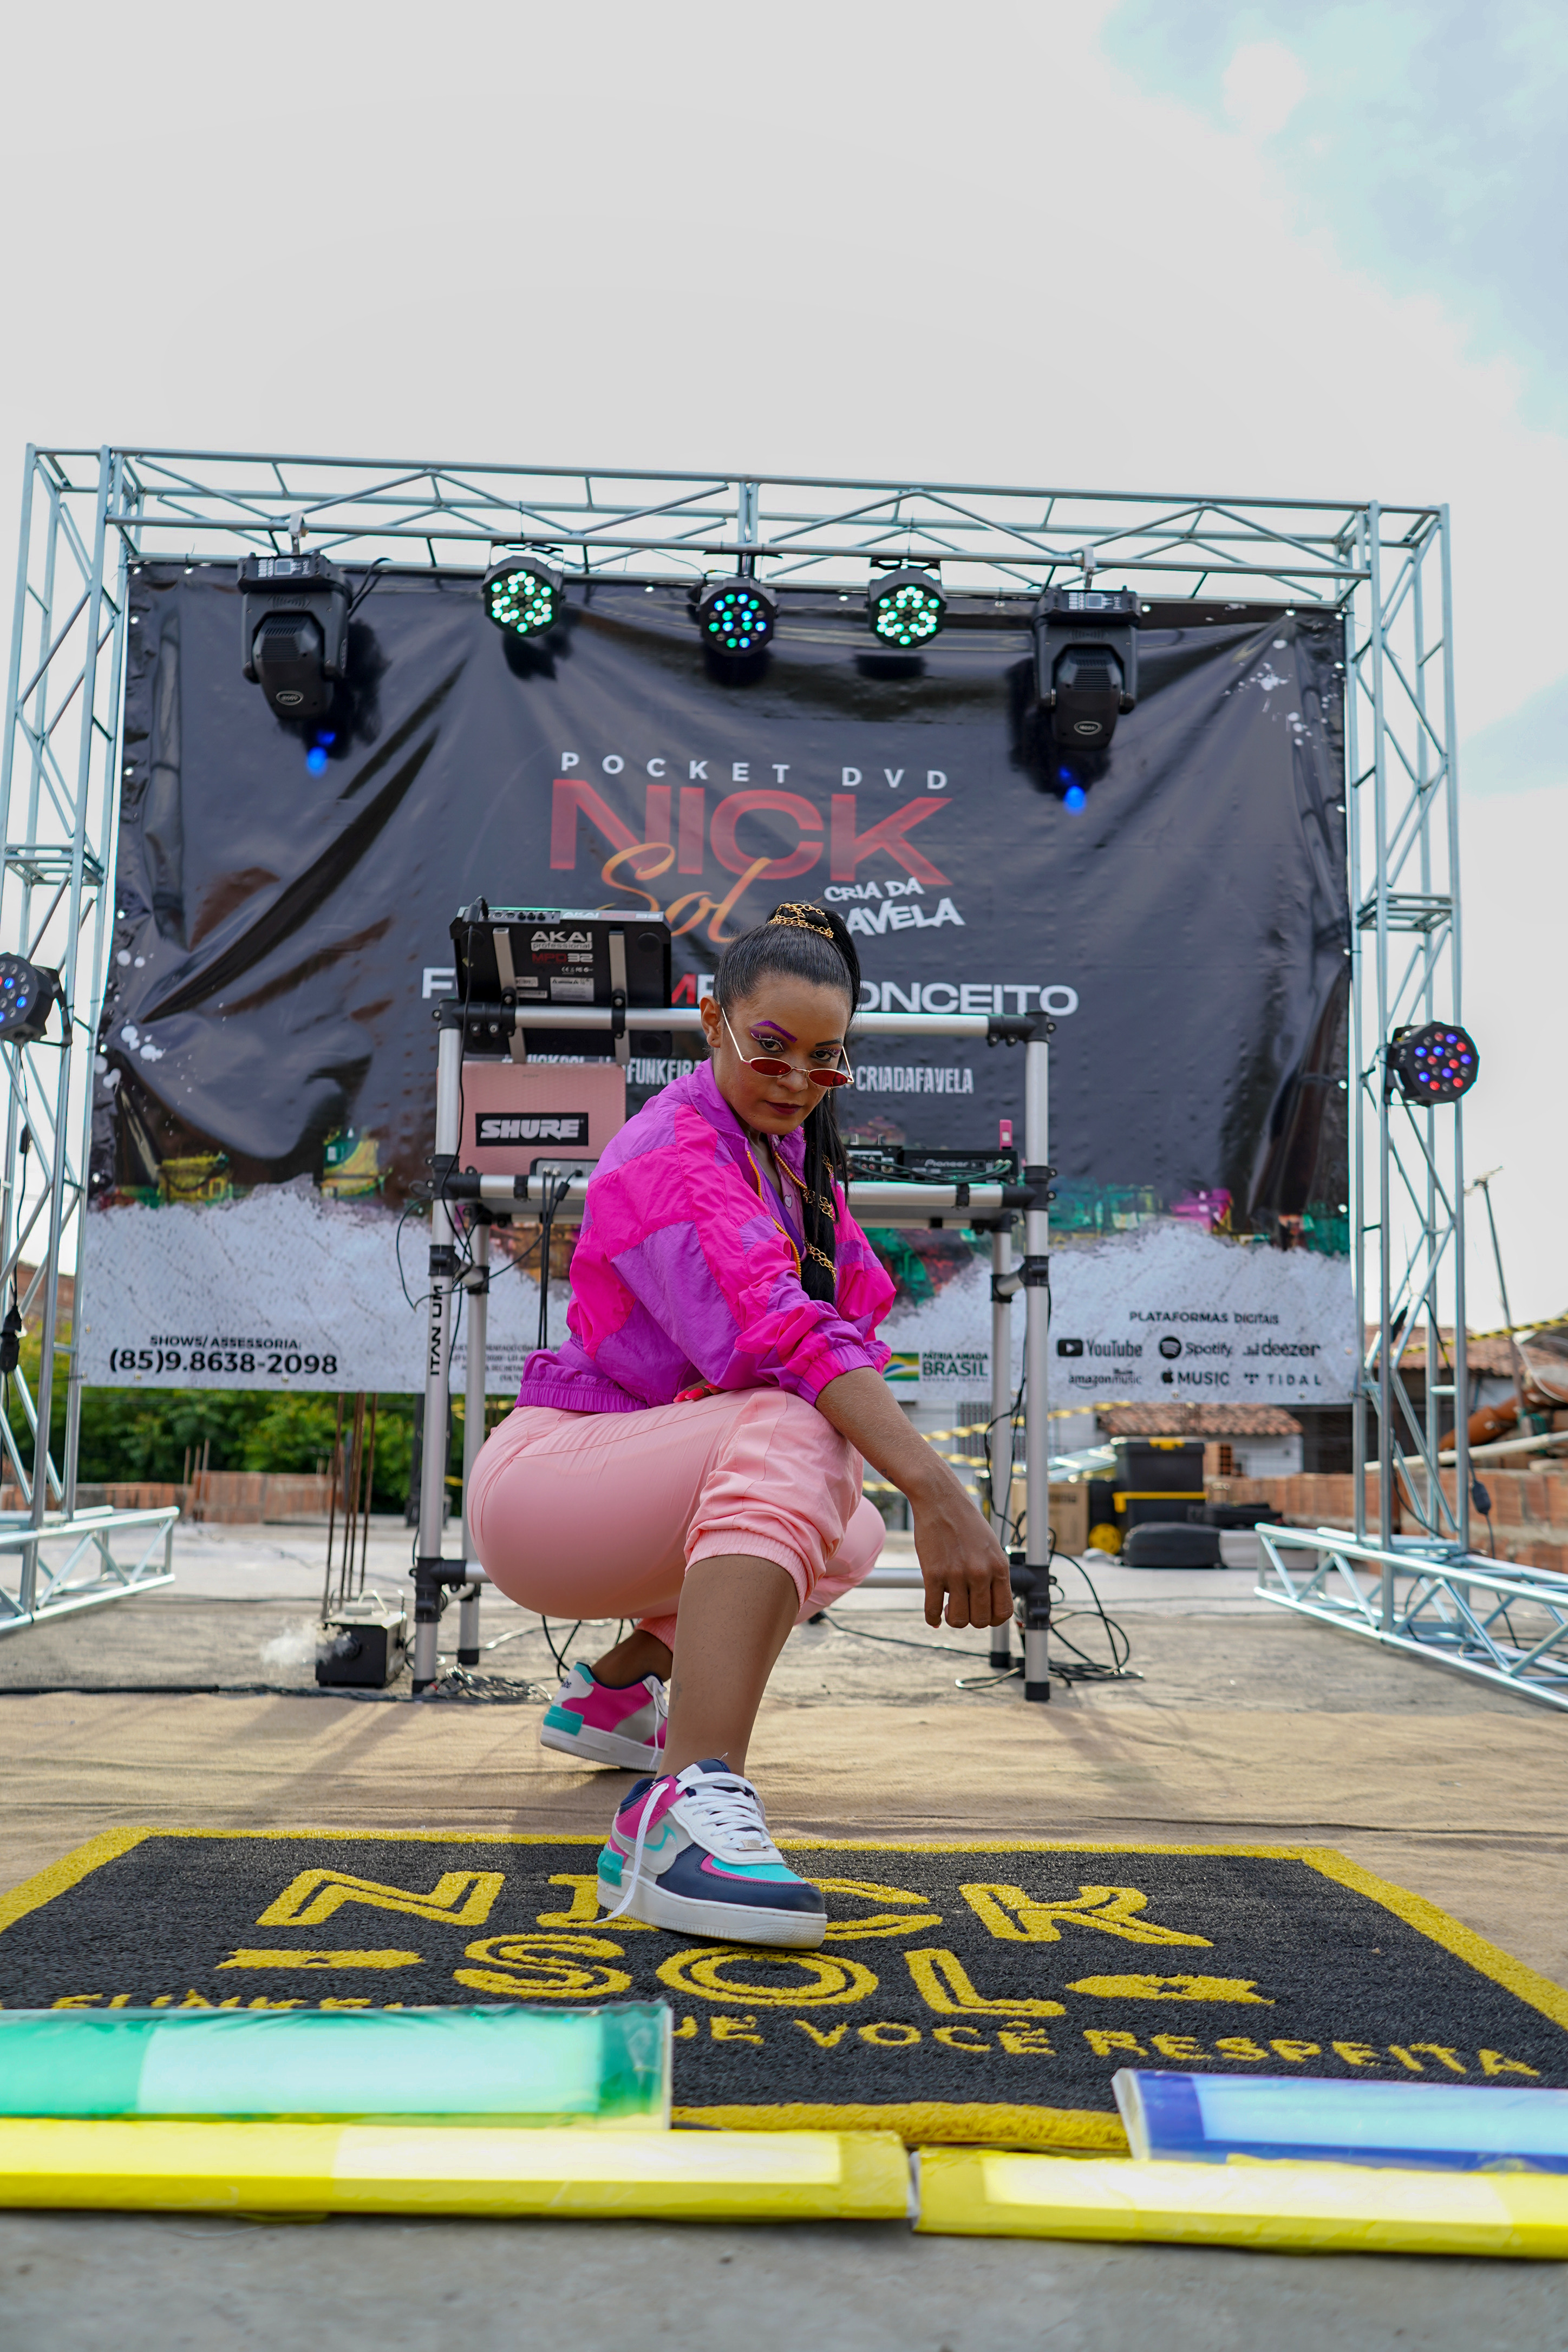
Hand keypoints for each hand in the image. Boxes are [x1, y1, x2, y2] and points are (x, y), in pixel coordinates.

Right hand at [911, 1486, 1014, 1630]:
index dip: (993, 1619)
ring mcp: (957, 1574)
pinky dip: (933, 1619)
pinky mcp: (934, 1573)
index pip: (1004, 1612)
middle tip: (962, 1607)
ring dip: (953, 1620)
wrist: (941, 1499)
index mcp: (999, 1567)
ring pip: (959, 1620)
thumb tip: (990, 1601)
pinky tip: (934, 1617)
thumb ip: (993, 1573)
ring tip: (948, 1608)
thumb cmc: (965, 1522)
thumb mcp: (991, 1547)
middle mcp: (981, 1573)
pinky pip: (933, 1610)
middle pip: (981, 1620)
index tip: (982, 1613)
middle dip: (971, 1619)